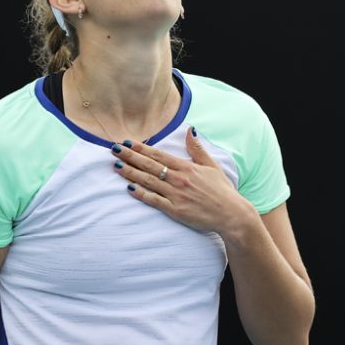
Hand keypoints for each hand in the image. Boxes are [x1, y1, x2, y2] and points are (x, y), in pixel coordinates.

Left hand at [111, 127, 258, 236]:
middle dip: (130, 156)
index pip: (159, 155)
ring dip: (131, 173)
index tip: (127, 142)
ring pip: (148, 182)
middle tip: (114, 149)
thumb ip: (197, 149)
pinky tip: (129, 188)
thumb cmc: (222, 190)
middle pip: (149, 166)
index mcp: (186, 167)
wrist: (231, 214)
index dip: (141, 148)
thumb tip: (190, 130)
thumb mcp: (212, 166)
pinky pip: (154, 201)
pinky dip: (141, 194)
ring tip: (117, 165)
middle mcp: (179, 179)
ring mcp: (176, 195)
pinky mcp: (175, 210)